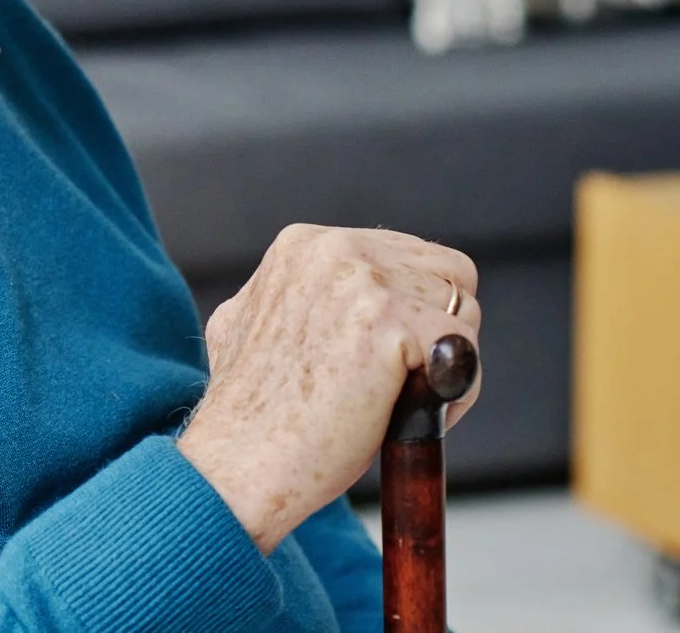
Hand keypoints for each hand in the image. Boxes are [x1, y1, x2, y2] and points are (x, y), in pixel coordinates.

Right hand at [176, 224, 481, 553]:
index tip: (390, 358)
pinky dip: (455, 396)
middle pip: (448, 274)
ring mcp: (362, 282)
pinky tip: (403, 416)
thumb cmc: (250, 413)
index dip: (416, 310)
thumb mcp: (254, 321)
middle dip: (439, 331)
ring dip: (449, 367)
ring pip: (463, 312)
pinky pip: (465, 354)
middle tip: (400, 385)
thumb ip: (300, 296)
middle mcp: (335, 248)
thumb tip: (347, 301)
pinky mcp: (389, 323)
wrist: (239, 462)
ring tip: (395, 405)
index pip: (412, 255)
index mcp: (306, 243)